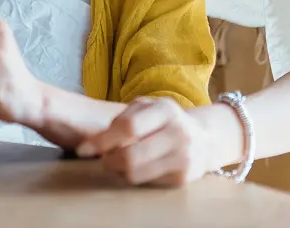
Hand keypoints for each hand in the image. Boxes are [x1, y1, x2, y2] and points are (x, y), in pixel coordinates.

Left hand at [88, 98, 221, 186]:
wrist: (205, 139)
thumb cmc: (165, 120)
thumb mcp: (147, 107)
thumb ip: (123, 118)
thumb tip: (95, 141)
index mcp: (166, 110)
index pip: (128, 127)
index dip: (102, 140)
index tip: (83, 149)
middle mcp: (178, 133)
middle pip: (130, 156)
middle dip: (108, 160)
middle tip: (103, 158)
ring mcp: (183, 157)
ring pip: (135, 174)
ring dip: (118, 171)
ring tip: (117, 163)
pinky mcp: (183, 178)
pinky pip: (146, 182)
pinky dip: (134, 177)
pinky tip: (136, 168)